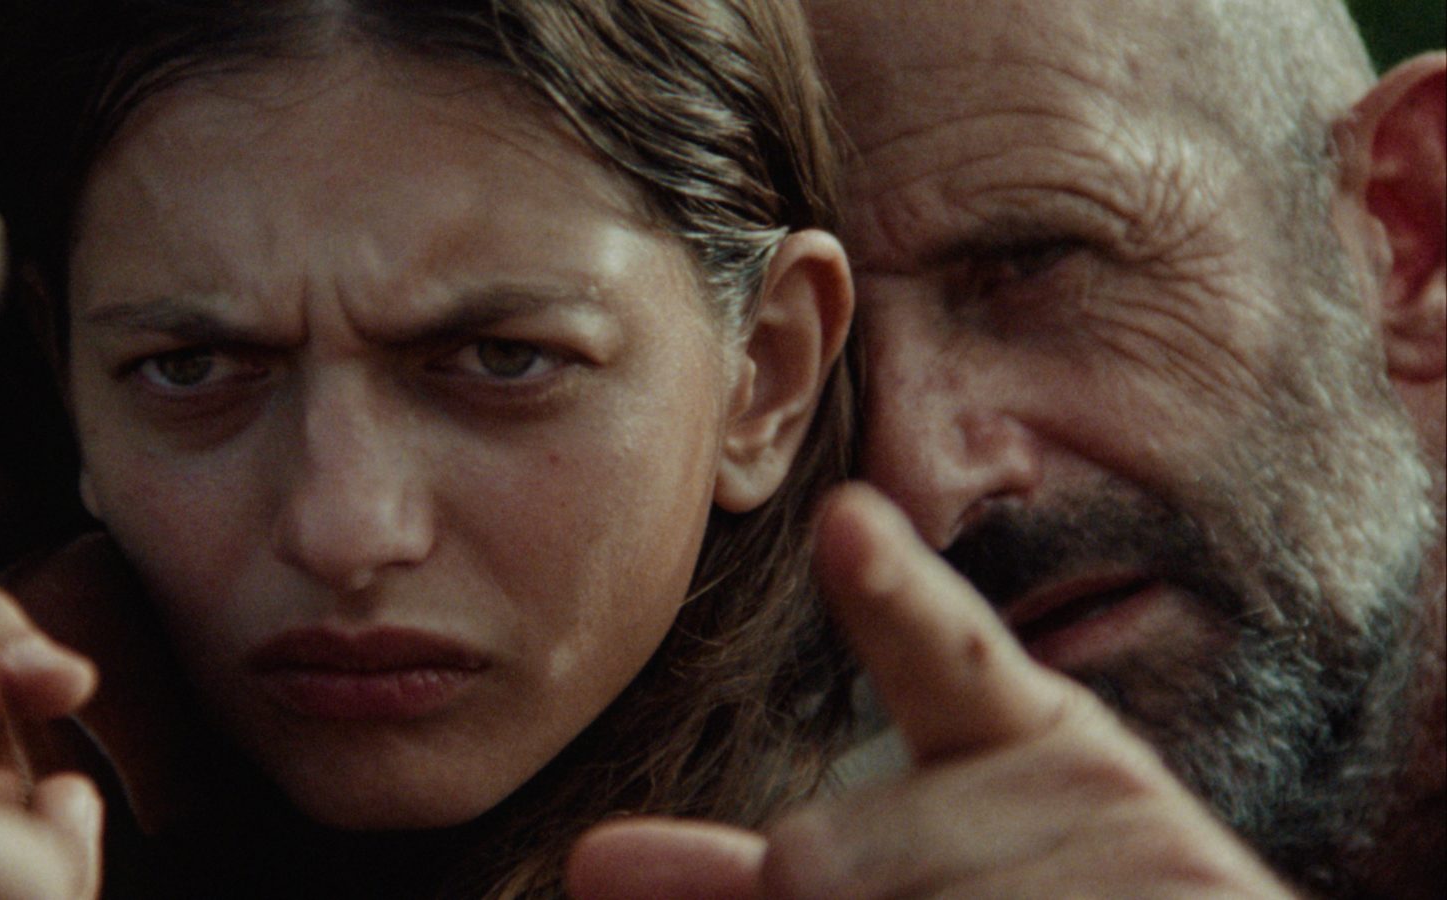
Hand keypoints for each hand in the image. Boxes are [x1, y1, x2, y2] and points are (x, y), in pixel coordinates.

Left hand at [568, 484, 1293, 898]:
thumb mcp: (897, 886)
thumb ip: (747, 879)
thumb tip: (591, 861)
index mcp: (1018, 733)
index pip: (942, 651)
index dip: (892, 593)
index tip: (845, 521)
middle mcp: (1086, 777)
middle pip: (820, 859)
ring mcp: (1146, 858)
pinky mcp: (1181, 894)